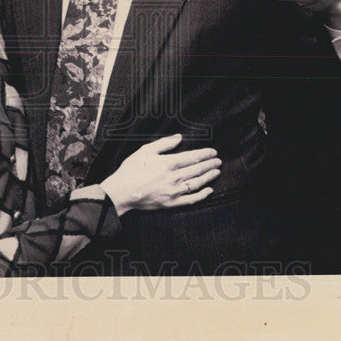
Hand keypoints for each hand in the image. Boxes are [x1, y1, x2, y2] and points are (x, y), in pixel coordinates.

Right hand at [99, 134, 220, 215]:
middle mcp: (175, 177)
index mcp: (169, 163)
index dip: (205, 154)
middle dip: (210, 164)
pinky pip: (191, 199)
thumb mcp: (145, 150)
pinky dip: (202, 195)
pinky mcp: (172, 203)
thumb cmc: (131, 170)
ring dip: (209, 177)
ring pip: (197, 183)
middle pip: (198, 169)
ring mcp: (174, 191)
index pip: (193, 157)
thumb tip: (178, 138)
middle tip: (218, 161)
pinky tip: (209, 190)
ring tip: (216, 172)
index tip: (213, 152)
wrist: (122, 192)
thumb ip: (164, 143)